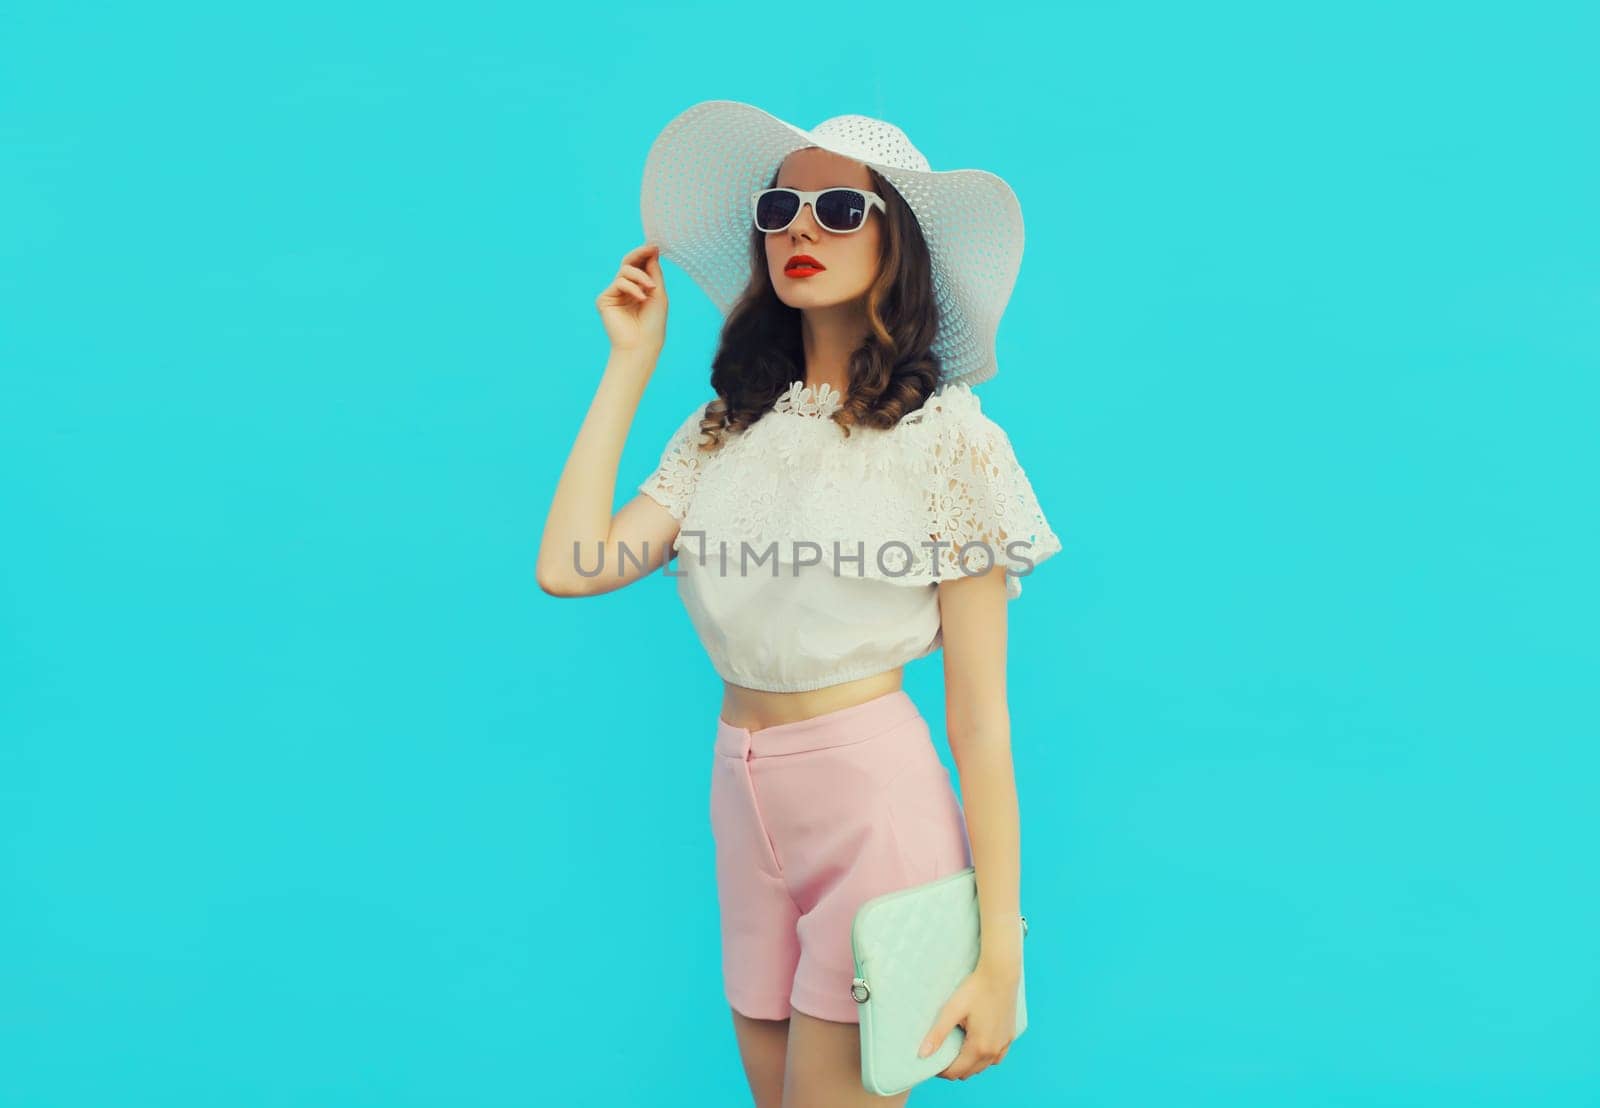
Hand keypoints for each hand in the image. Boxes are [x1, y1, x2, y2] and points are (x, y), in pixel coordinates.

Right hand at [597, 242, 667, 354]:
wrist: (642, 344)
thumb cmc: (653, 323)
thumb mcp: (658, 293)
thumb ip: (654, 272)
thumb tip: (651, 250)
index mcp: (639, 288)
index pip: (640, 266)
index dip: (646, 255)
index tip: (655, 247)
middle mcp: (626, 289)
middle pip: (628, 263)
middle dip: (639, 254)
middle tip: (650, 249)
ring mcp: (614, 294)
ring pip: (624, 271)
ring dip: (640, 276)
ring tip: (651, 288)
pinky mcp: (604, 299)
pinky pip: (618, 282)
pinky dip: (632, 287)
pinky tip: (641, 298)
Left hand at [917, 961, 1018, 1080]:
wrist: (1000, 973)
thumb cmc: (975, 989)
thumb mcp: (952, 1010)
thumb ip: (937, 1034)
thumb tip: (922, 1055)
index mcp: (979, 1048)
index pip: (955, 1072)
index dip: (940, 1071)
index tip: (930, 1061)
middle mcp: (994, 1051)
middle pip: (969, 1072)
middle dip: (953, 1068)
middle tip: (940, 1055)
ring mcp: (1004, 1045)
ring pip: (983, 1067)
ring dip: (968, 1064)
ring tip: (956, 1049)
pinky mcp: (1010, 1037)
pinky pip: (996, 1058)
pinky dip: (984, 1058)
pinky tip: (976, 1046)